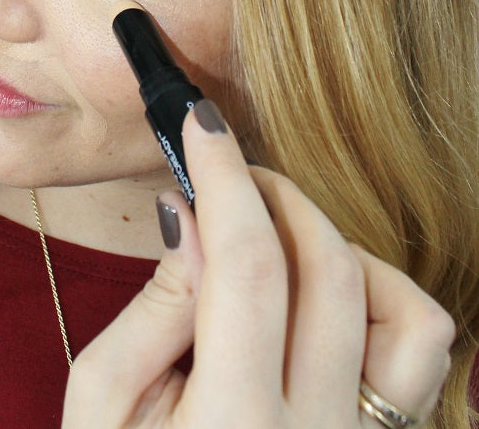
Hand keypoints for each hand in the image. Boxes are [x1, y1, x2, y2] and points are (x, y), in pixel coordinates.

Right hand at [62, 100, 454, 426]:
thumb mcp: (102, 404)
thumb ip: (152, 306)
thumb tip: (194, 210)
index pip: (246, 265)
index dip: (224, 175)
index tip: (197, 121)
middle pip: (323, 264)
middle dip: (270, 190)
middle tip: (223, 174)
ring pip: (394, 301)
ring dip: (330, 241)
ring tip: (273, 243)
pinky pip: (420, 346)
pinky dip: (380, 292)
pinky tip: (323, 294)